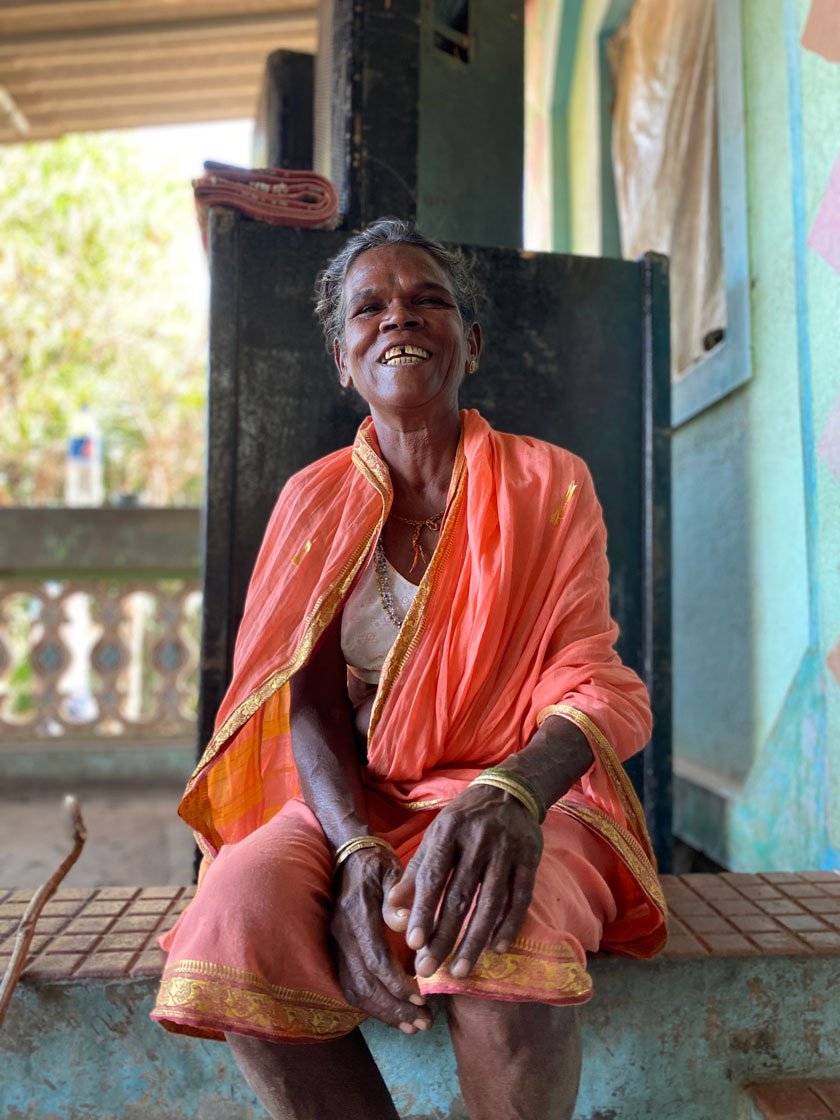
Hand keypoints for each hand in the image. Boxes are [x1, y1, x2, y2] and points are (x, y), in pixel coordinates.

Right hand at [331, 846, 432, 1032]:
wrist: (346, 854)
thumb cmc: (375, 862)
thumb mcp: (390, 870)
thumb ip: (398, 896)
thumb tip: (407, 924)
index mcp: (357, 913)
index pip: (374, 958)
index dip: (396, 983)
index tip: (421, 998)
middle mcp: (341, 933)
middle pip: (364, 982)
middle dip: (394, 1007)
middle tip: (424, 1023)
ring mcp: (335, 944)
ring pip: (354, 989)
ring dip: (383, 1012)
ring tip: (412, 1026)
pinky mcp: (336, 951)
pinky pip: (349, 986)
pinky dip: (370, 1005)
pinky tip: (392, 1015)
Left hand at [384, 786, 542, 978]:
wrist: (509, 792)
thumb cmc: (464, 820)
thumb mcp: (436, 836)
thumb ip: (415, 872)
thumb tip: (394, 909)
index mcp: (449, 831)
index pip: (434, 877)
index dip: (424, 911)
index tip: (414, 944)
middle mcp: (478, 840)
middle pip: (460, 896)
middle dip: (444, 937)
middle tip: (429, 970)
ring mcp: (506, 850)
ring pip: (491, 902)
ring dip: (476, 940)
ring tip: (461, 970)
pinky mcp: (530, 859)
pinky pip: (520, 898)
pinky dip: (509, 926)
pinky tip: (497, 949)